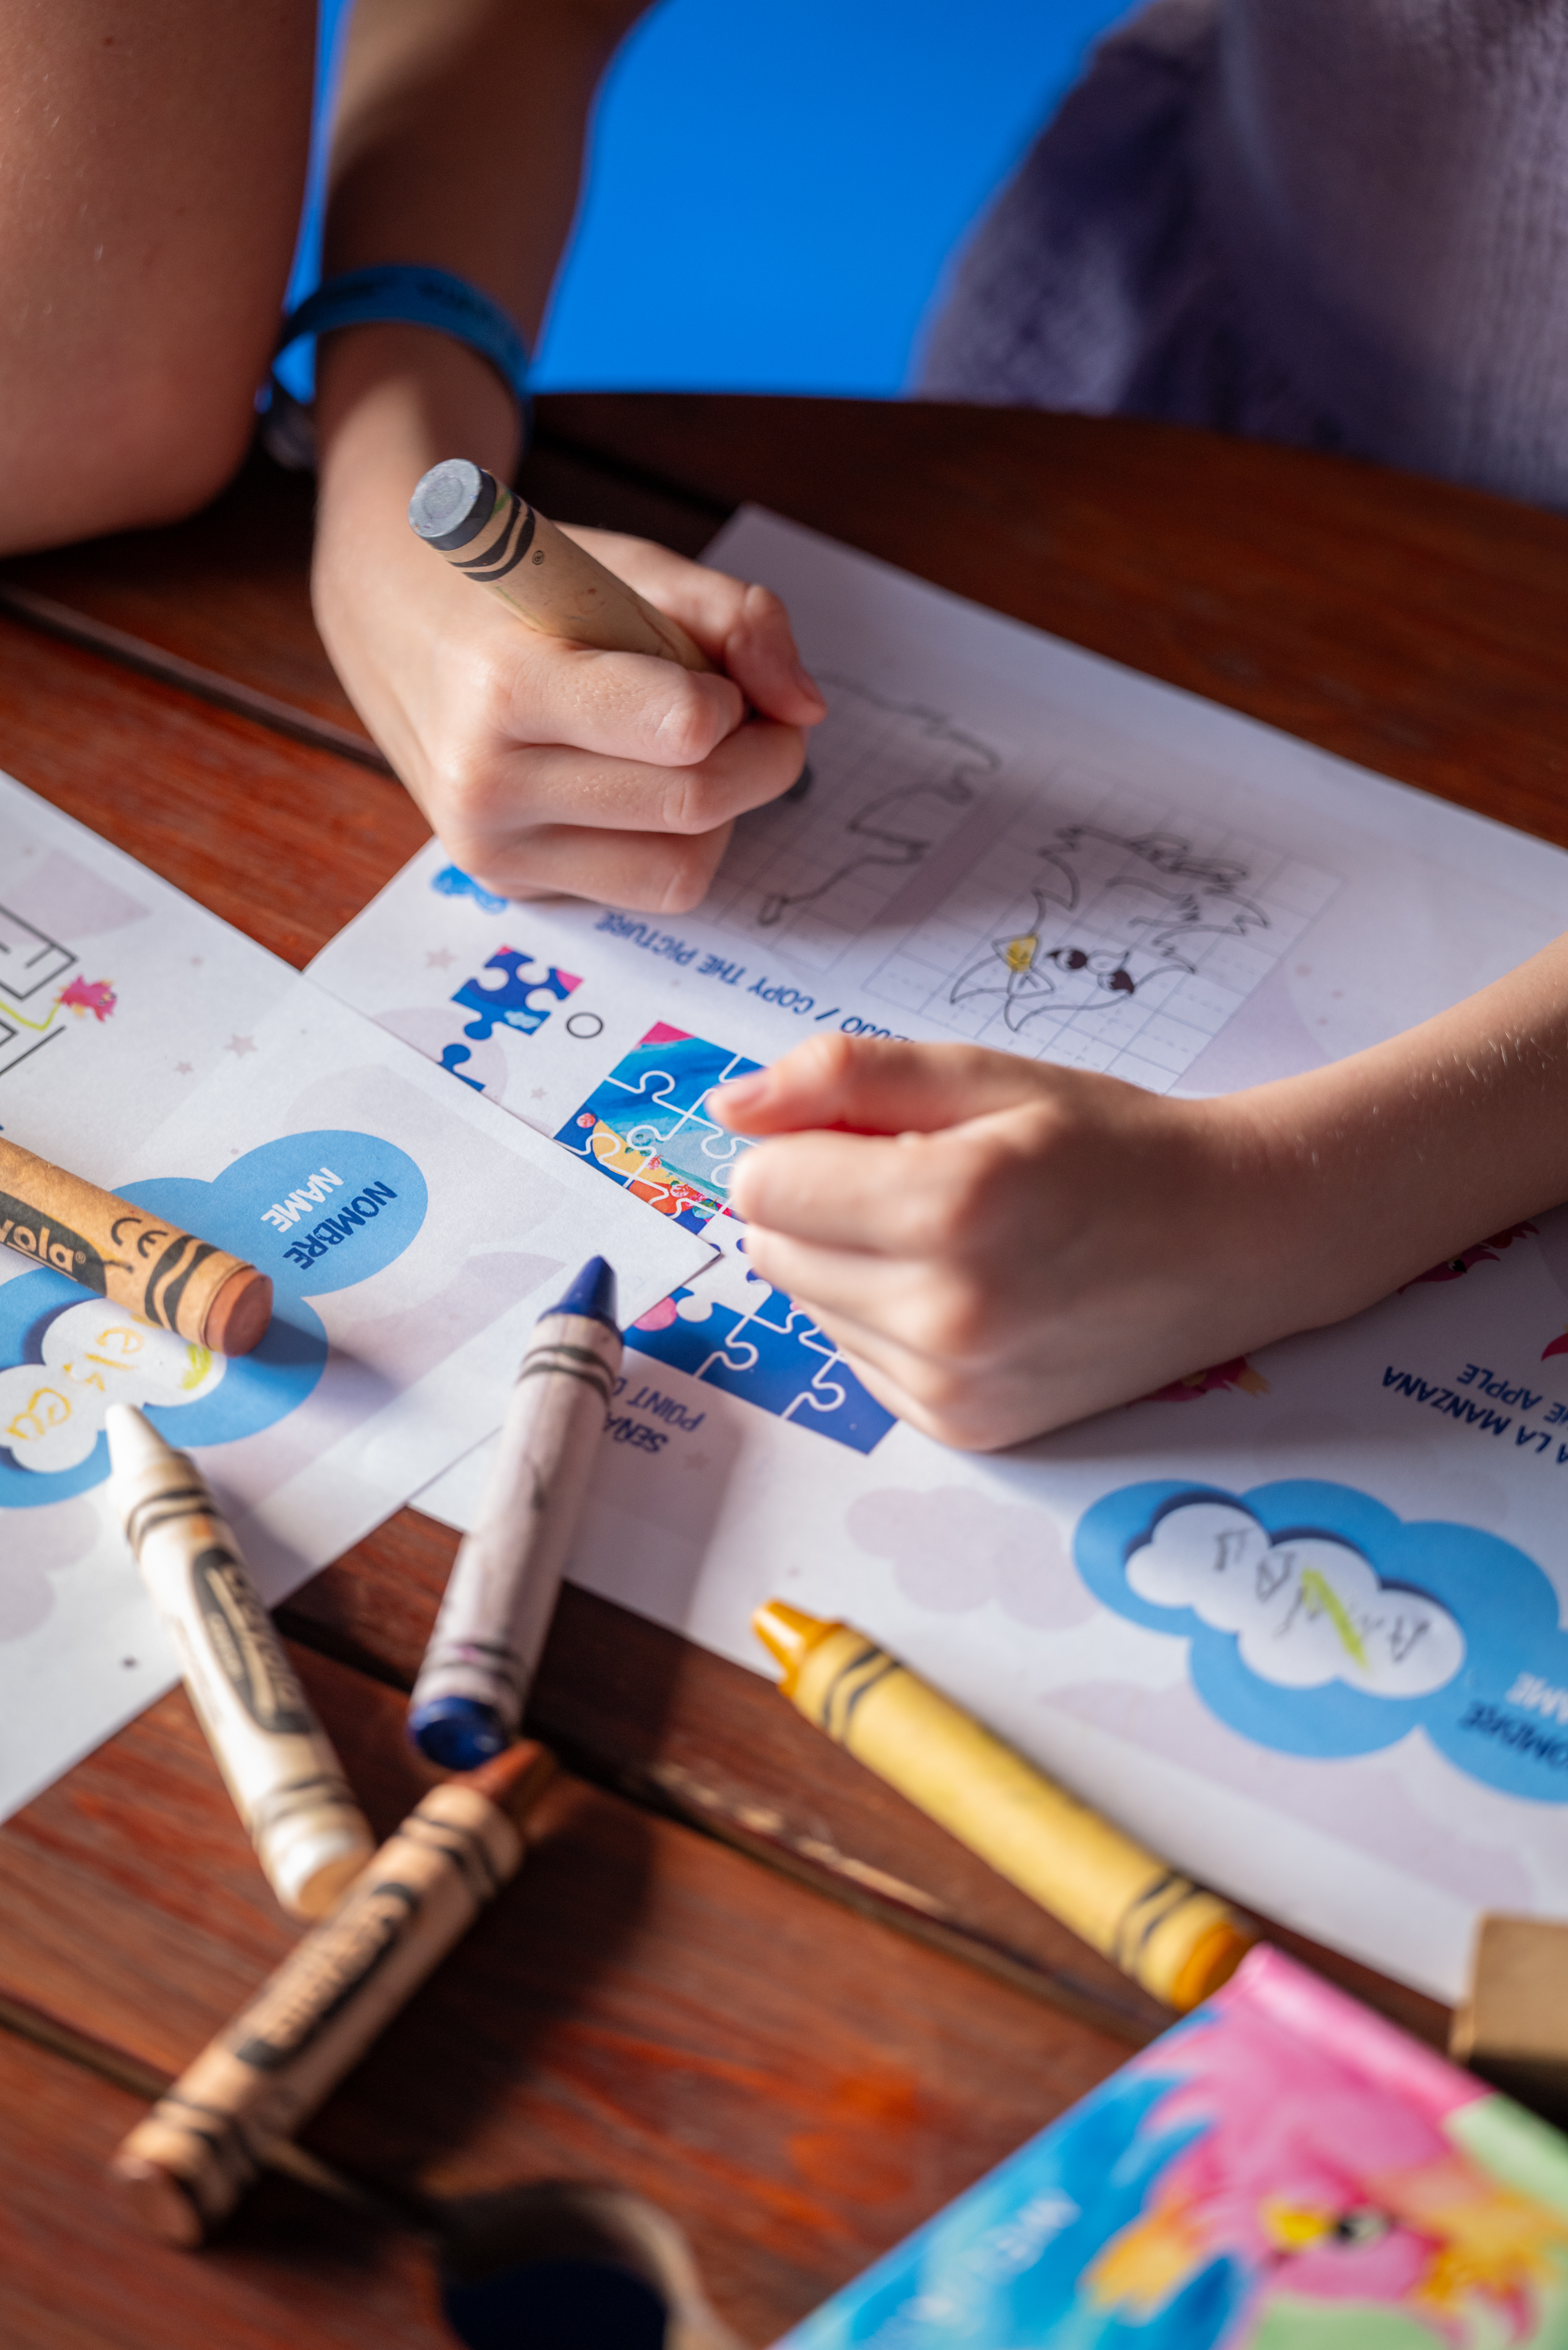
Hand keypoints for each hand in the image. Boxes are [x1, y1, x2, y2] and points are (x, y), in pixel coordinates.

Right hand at [312, 332, 824, 909]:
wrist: (397, 624)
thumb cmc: (526, 593)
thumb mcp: (633, 569)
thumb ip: (738, 620)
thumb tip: (807, 709)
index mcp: (510, 684)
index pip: (685, 729)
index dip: (739, 702)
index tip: (727, 677)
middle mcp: (489, 782)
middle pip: (695, 805)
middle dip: (760, 762)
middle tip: (753, 720)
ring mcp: (493, 848)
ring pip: (680, 871)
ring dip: (721, 814)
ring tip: (688, 755)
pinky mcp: (510, 885)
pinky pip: (643, 890)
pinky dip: (674, 844)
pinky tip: (641, 788)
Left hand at [711, 1036, 1311, 1451]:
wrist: (1230, 1242)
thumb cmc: (1109, 1147)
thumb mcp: (984, 1076)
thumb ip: (846, 1077)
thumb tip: (732, 1106)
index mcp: (952, 1207)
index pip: (763, 1187)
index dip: (799, 1147)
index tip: (871, 1134)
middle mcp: (948, 1312)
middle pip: (774, 1251)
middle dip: (823, 1205)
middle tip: (928, 1181)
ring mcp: (955, 1384)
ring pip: (812, 1307)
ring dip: (857, 1264)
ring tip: (964, 1238)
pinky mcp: (963, 1427)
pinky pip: (861, 1359)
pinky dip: (893, 1319)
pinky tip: (975, 1289)